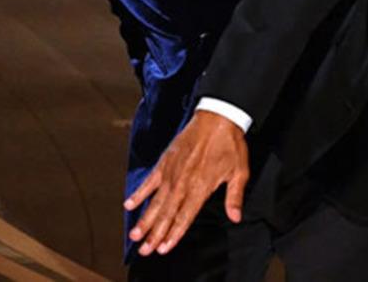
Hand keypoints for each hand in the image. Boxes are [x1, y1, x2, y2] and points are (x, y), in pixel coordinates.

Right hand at [123, 110, 248, 255]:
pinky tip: (129, 205)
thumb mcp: (239, 172)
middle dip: (155, 234)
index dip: (174, 234)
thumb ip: (234, 197)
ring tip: (134, 235)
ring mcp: (171, 172)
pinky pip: (149, 181)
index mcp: (200, 187)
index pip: (184, 217)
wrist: (217, 118)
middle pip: (166, 213)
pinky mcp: (165, 162)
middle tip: (144, 250)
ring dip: (145, 220)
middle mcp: (183, 183)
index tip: (164, 248)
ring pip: (155, 201)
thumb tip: (235, 217)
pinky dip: (139, 193)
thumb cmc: (230, 145)